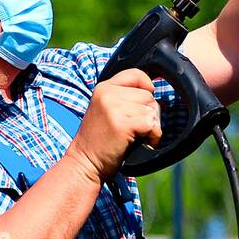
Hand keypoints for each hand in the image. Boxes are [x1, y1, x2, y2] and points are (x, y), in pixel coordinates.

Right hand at [66, 69, 161, 184]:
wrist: (84, 164)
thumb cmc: (100, 141)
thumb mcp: (107, 110)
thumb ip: (124, 97)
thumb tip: (153, 90)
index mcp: (103, 88)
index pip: (135, 74)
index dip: (147, 86)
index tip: (146, 101)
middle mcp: (107, 94)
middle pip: (148, 95)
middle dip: (149, 112)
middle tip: (137, 128)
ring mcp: (113, 108)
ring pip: (152, 109)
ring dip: (152, 125)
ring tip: (138, 136)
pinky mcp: (121, 124)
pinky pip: (151, 124)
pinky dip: (154, 135)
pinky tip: (145, 142)